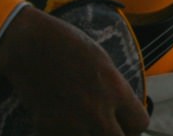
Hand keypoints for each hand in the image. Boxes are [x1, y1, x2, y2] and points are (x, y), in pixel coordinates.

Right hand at [0, 5, 149, 135]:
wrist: (32, 46)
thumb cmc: (70, 48)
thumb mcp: (105, 65)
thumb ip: (116, 91)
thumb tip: (122, 113)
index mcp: (116, 90)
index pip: (140, 124)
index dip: (134, 124)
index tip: (125, 121)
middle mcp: (97, 110)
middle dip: (116, 135)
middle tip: (107, 127)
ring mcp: (72, 123)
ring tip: (86, 127)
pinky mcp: (48, 129)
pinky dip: (69, 135)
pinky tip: (66, 125)